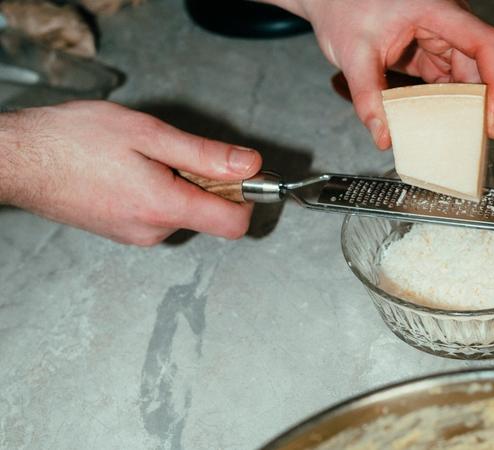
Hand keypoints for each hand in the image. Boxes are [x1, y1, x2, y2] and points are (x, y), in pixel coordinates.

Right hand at [0, 101, 261, 245]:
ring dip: (178, 184)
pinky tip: (127, 170)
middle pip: (210, 214)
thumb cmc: (71, 141)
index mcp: (164, 207)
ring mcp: (135, 236)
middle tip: (171, 152)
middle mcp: (153, 231)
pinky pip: (159, 214)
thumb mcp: (147, 134)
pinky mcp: (122, 232)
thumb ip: (204, 154)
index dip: (248, 196)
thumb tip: (250, 165)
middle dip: (206, 182)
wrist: (17, 160)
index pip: (234, 224)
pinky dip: (157, 191)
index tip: (242, 172)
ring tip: (141, 158)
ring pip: (183, 211)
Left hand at [271, 0, 493, 148]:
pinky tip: (440, 124)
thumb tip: (383, 135)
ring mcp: (441, 38)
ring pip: (467, 77)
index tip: (492, 117)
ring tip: (459, 138)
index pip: (487, 45)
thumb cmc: (344, 7)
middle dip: (481, 105)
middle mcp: (448, 23)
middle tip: (474, 140)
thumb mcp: (354, 53)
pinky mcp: (430, 52)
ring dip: (463, 107)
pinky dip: (445, 104)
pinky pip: (448, 81)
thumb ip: (368, 97)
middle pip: (482, 66)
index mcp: (439, 12)